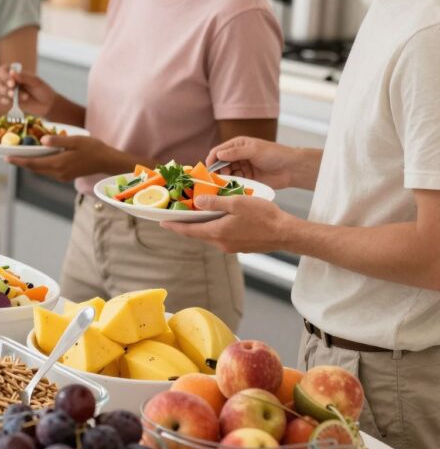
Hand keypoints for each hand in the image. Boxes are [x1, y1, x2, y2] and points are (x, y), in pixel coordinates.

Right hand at [0, 64, 54, 115]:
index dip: (4, 76)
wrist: (47, 105)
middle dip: (3, 88)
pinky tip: (15, 103)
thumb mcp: (36, 82)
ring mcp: (7, 91)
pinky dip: (7, 101)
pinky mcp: (8, 101)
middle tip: (13, 93)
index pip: (2, 70)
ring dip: (8, 95)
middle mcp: (8, 81)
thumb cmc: (42, 90)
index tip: (12, 82)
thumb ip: (24, 77)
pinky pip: (1, 101)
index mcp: (14, 72)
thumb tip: (12, 73)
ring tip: (24, 97)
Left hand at [6, 135, 123, 181]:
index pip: (33, 163)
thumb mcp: (76, 140)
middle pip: (34, 168)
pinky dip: (40, 165)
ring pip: (40, 170)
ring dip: (30, 164)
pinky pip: (48, 171)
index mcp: (58, 164)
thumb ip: (58, 141)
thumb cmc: (93, 148)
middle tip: (8, 156)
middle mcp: (58, 173)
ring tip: (20, 156)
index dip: (18, 161)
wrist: (107, 161)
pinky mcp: (65, 176)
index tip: (6, 158)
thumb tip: (42, 141)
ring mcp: (62, 176)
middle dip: (21, 163)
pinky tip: (38, 157)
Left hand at [162, 195, 295, 253]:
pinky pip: (221, 237)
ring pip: (210, 235)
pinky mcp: (240, 246)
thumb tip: (197, 202)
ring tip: (195, 215)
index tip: (161, 222)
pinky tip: (218, 220)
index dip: (174, 226)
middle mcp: (221, 243)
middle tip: (176, 216)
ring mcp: (231, 246)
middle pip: (197, 234)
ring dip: (201, 226)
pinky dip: (214, 228)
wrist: (286, 233)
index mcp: (217, 232)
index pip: (188, 231)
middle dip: (185, 225)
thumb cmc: (264, 216)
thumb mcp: (237, 203)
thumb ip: (215, 203)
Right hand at [206, 137, 304, 190]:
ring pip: (226, 174)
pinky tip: (234, 187)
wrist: (291, 168)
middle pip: (220, 164)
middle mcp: (237, 156)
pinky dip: (232, 185)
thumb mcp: (254, 150)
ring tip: (228, 183)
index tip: (208, 169)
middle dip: (218, 171)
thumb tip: (218, 154)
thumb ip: (236, 152)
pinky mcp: (247, 179)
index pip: (218, 151)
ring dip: (225, 179)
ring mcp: (242, 168)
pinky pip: (235, 182)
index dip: (211, 160)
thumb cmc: (275, 154)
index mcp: (237, 145)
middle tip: (221, 178)